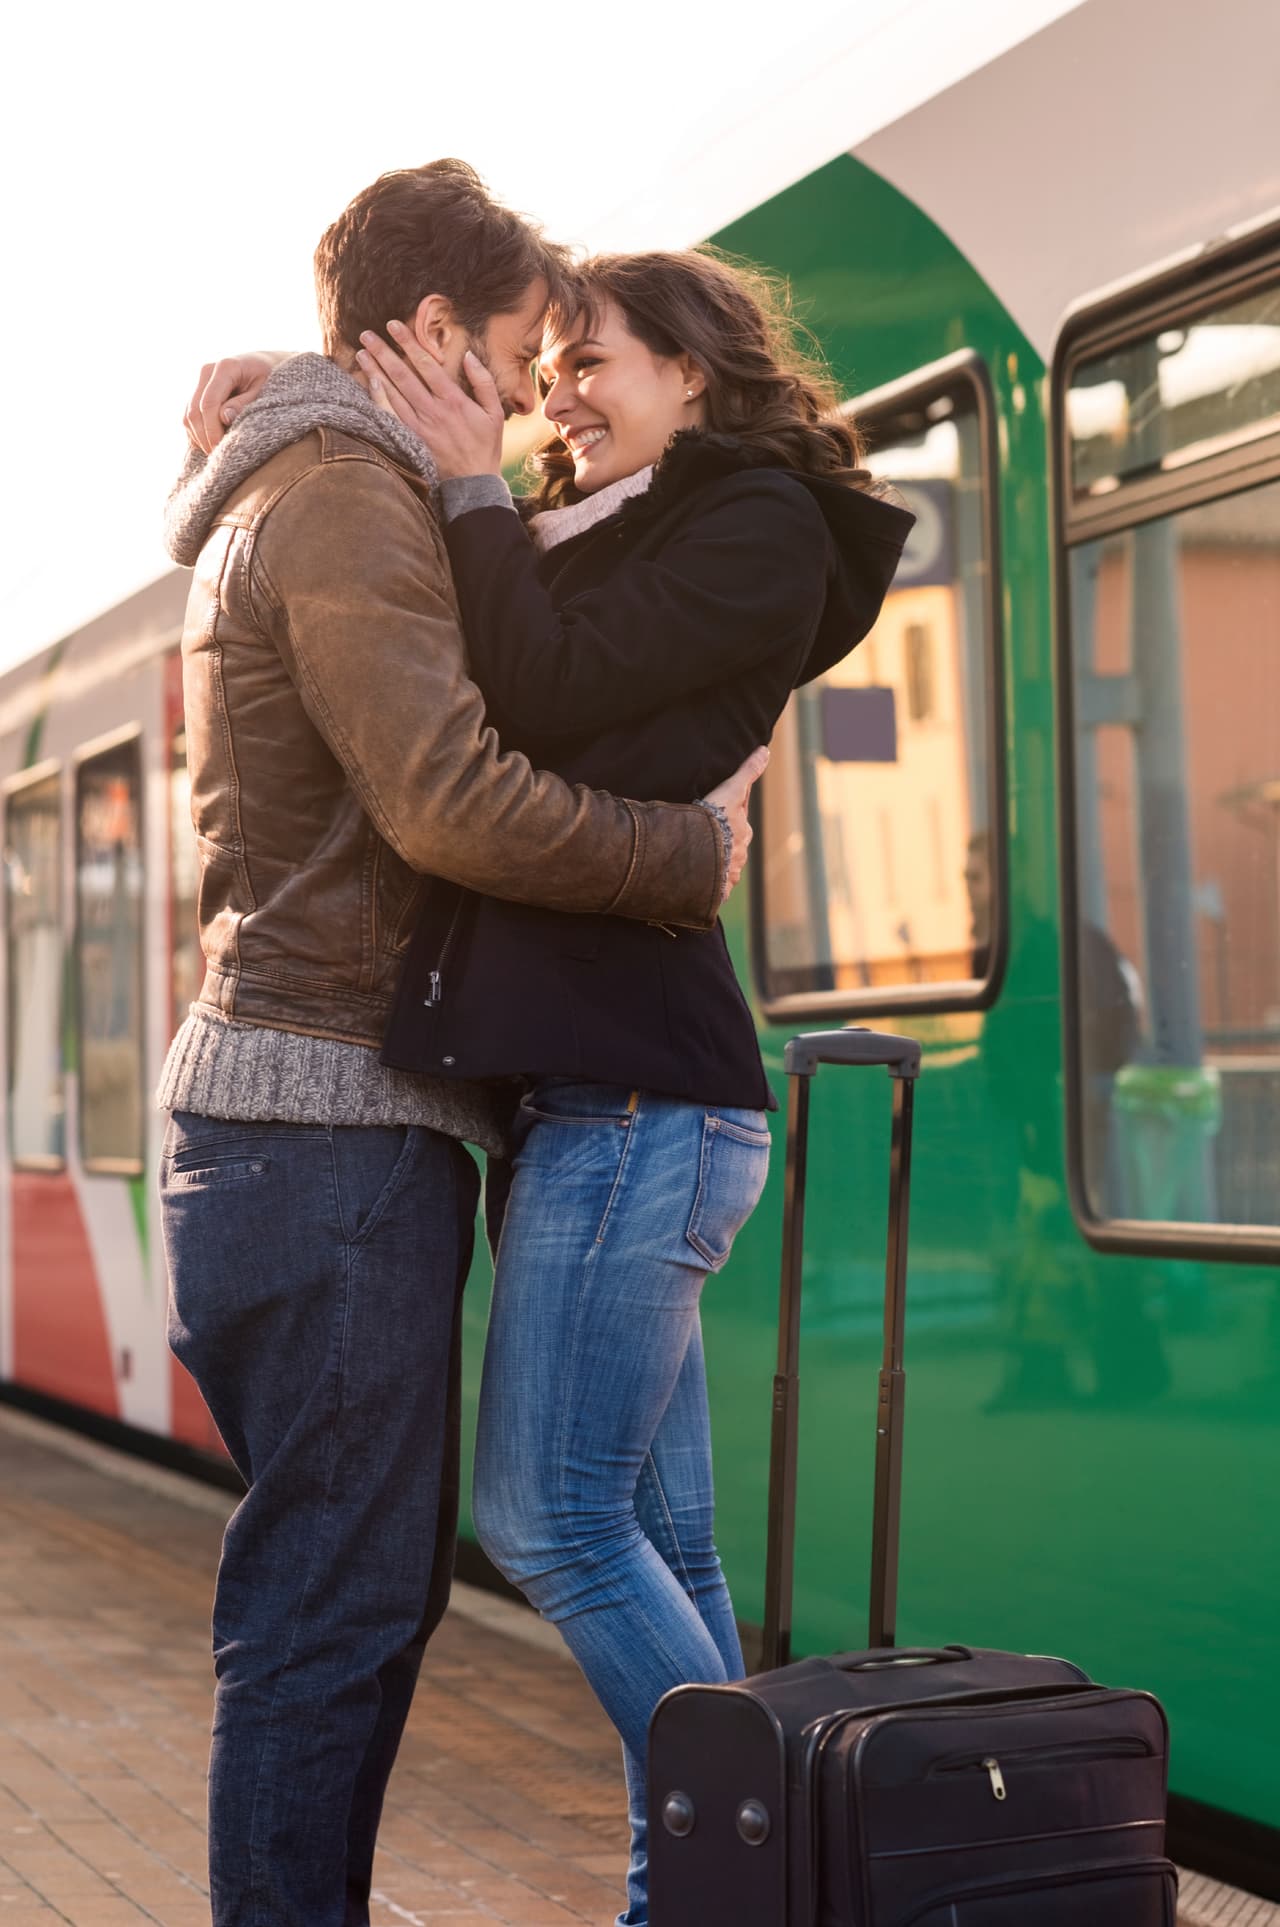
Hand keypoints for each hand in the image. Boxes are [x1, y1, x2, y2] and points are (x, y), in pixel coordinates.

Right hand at [184, 351, 288, 453]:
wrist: (267, 365)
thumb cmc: (271, 377)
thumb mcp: (265, 390)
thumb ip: (245, 404)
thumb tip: (224, 418)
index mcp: (225, 367)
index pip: (209, 403)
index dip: (212, 430)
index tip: (220, 450)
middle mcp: (207, 371)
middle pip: (194, 411)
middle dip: (204, 438)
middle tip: (219, 458)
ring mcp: (201, 381)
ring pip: (189, 415)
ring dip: (199, 438)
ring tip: (217, 453)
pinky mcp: (198, 392)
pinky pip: (190, 416)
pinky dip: (198, 433)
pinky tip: (211, 445)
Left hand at [356, 322, 504, 479]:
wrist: (473, 484)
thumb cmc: (485, 447)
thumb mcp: (494, 413)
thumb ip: (483, 382)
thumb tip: (469, 356)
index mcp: (453, 400)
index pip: (425, 364)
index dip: (408, 342)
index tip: (394, 325)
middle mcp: (432, 410)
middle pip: (402, 375)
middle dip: (383, 352)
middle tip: (366, 334)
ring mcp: (418, 426)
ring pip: (392, 393)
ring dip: (375, 371)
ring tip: (361, 353)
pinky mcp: (410, 440)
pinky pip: (390, 416)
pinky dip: (378, 399)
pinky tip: (368, 384)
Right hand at [705, 746, 768, 900]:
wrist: (700, 850)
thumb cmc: (716, 818)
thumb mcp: (732, 790)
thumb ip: (748, 771)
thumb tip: (766, 750)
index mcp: (742, 833)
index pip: (736, 823)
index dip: (726, 818)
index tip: (715, 817)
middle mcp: (739, 855)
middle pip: (730, 846)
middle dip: (721, 843)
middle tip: (702, 838)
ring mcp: (728, 874)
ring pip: (721, 867)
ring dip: (712, 864)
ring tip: (695, 860)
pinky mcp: (717, 891)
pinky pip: (712, 888)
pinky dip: (706, 884)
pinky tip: (694, 882)